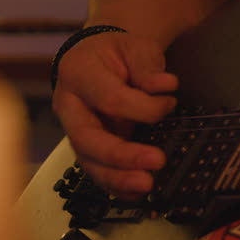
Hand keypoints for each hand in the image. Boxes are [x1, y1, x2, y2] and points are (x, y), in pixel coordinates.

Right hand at [51, 30, 178, 196]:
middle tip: (156, 162)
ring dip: (118, 178)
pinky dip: (116, 186)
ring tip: (146, 185)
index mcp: (78, 74)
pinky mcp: (88, 147)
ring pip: (88, 161)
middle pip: (87, 138)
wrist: (101, 59)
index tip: (170, 103)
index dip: (142, 107)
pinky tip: (137, 193)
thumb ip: (148, 65)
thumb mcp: (135, 46)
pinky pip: (97, 170)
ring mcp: (75, 130)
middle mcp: (69, 106)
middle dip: (121, 155)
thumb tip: (165, 86)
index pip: (109, 98)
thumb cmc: (117, 53)